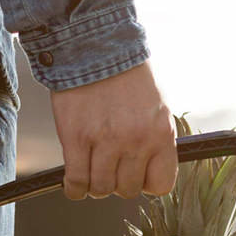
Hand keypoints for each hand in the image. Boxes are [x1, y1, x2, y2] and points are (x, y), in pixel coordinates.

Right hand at [50, 62, 176, 199]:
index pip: (161, 184)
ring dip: (94, 184)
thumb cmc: (126, 74)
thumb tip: (148, 168)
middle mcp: (136, 140)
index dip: (146, 183)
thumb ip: (155, 139)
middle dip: (117, 183)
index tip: (137, 176)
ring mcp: (106, 141)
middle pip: (127, 189)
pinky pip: (77, 181)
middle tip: (110, 168)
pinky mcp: (77, 138)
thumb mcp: (156, 107)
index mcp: (161, 133)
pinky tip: (74, 181)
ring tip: (91, 171)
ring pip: (101, 188)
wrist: (95, 46)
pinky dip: (74, 187)